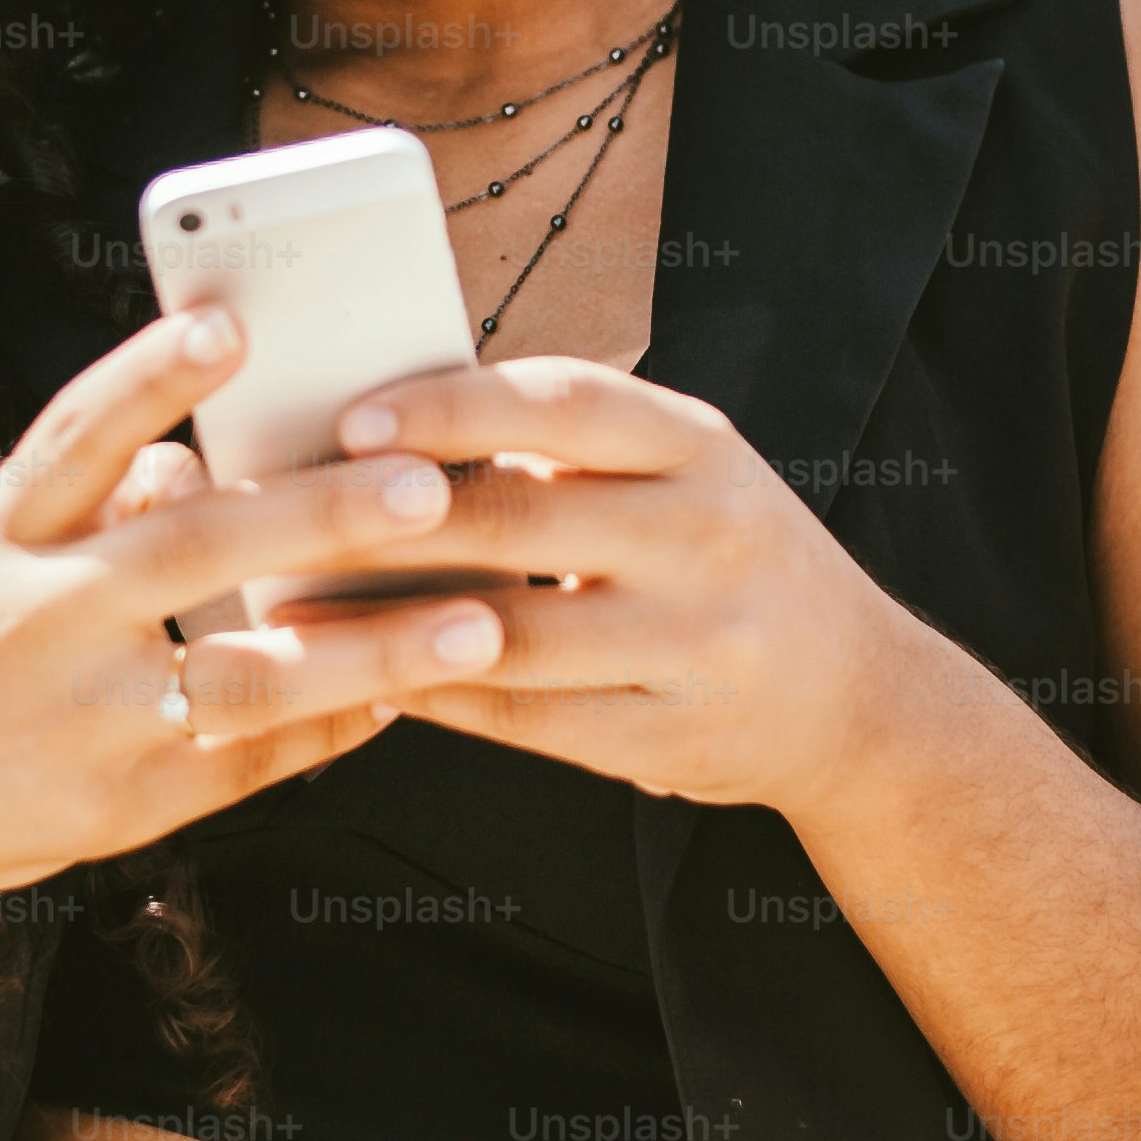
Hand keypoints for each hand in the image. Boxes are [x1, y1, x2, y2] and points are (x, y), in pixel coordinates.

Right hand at [0, 305, 520, 925]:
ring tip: (477, 623)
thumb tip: (192, 454)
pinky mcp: (113, 811)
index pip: (73, 436)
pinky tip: (408, 696)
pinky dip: (332, 728)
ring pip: (244, 680)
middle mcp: (32, 622)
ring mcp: (78, 723)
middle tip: (429, 482)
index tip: (230, 321)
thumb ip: (85, 499)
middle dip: (315, 516)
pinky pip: (247, 766)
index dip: (149, 376)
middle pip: (187, 553)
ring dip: (368, 651)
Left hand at [316, 357, 931, 810]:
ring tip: (291, 617)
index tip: (351, 417)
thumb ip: (566, 450)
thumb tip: (389, 430)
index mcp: (701, 447)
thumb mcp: (681, 474)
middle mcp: (710, 536)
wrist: (856, 695)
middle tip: (284, 521)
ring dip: (388, 628)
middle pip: (524, 520)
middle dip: (390, 522)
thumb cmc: (725, 556)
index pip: (565, 402)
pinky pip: (531, 722)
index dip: (453, 406)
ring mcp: (699, 644)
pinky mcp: (676, 738)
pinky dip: (442, 700)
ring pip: (515, 636)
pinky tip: (372, 679)